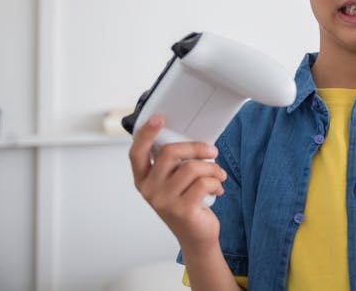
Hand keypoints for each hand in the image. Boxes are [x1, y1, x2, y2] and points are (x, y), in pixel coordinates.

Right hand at [129, 115, 226, 251]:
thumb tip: (190, 139)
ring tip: (219, 174)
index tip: (158, 118)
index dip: (146, 133)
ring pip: (192, 167)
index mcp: (143, 179)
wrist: (197, 236)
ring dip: (213, 167)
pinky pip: (204, 183)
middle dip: (196, 147)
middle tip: (212, 150)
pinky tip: (218, 187)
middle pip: (170, 152)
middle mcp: (149, 190)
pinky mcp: (181, 210)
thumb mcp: (174, 182)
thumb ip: (173, 163)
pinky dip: (216, 181)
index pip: (137, 152)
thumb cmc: (187, 203)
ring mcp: (163, 201)